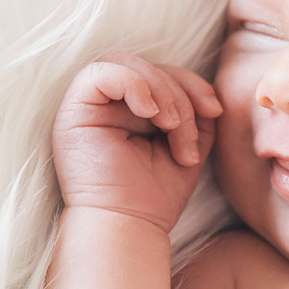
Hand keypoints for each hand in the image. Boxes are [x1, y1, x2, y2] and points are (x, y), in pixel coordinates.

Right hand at [52, 51, 222, 232]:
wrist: (131, 224)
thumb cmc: (156, 193)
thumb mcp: (190, 143)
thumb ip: (197, 113)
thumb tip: (209, 97)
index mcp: (134, 110)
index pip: (164, 72)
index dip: (193, 83)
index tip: (214, 111)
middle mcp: (109, 105)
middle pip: (148, 66)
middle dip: (179, 91)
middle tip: (184, 129)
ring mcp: (89, 107)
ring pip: (127, 64)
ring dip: (160, 92)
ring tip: (170, 128)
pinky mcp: (73, 112)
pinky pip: (99, 73)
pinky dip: (132, 85)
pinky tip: (149, 115)